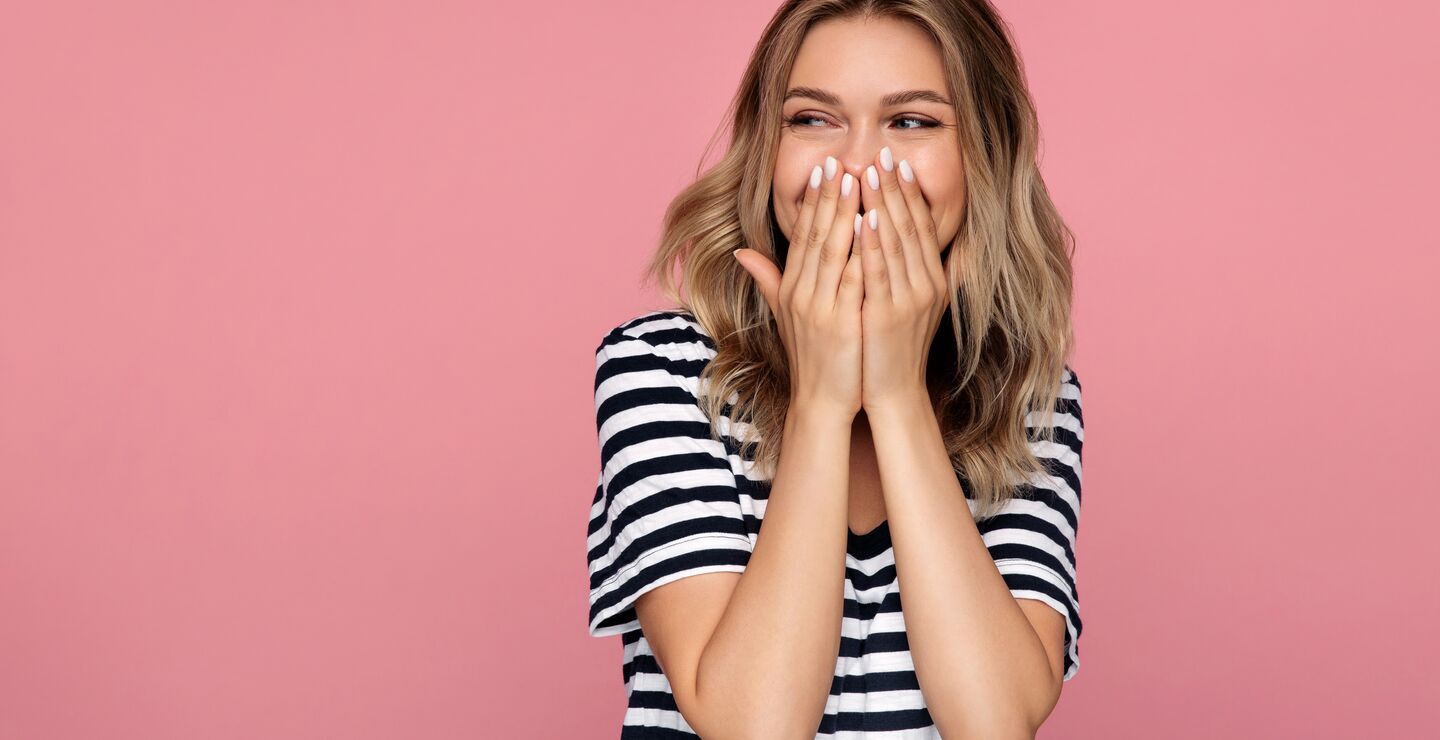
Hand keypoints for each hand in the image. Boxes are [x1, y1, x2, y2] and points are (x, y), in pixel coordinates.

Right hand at [733, 156, 865, 417]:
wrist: (821, 402)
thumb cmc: (813, 359)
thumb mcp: (785, 316)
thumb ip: (768, 280)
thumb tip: (740, 252)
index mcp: (791, 289)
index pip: (803, 236)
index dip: (812, 202)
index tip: (823, 169)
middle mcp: (800, 294)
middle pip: (816, 235)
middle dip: (828, 195)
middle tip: (840, 159)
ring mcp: (819, 307)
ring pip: (832, 249)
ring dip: (844, 211)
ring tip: (857, 178)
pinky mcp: (840, 322)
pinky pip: (851, 277)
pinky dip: (859, 248)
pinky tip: (871, 223)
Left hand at [856, 147, 954, 412]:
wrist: (893, 392)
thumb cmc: (895, 348)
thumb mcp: (913, 305)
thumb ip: (916, 273)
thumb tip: (927, 246)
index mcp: (932, 279)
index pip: (921, 226)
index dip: (910, 193)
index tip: (897, 162)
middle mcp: (927, 284)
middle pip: (911, 226)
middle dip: (896, 188)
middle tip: (883, 152)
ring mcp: (910, 299)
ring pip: (897, 242)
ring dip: (884, 204)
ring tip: (870, 171)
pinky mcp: (888, 314)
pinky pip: (880, 272)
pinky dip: (873, 244)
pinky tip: (865, 217)